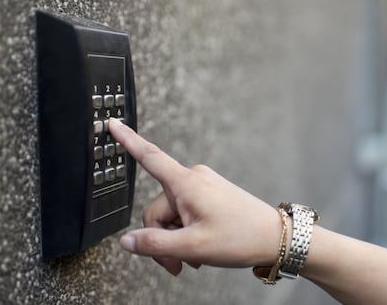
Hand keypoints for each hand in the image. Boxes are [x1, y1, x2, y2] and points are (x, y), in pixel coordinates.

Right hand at [109, 118, 280, 275]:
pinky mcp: (208, 194)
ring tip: (192, 257)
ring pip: (171, 214)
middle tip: (176, 263)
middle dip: (162, 239)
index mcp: (186, 184)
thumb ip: (155, 244)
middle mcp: (193, 179)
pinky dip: (186, 231)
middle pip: (157, 209)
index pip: (149, 156)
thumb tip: (127, 241)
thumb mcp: (193, 246)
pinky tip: (198, 247)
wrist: (274, 236)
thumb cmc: (241, 236)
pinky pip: (185, 212)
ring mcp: (202, 186)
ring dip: (176, 239)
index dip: (127, 140)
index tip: (112, 124)